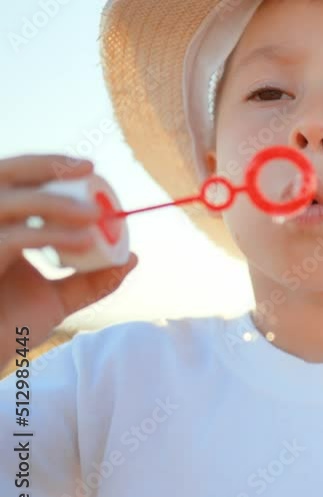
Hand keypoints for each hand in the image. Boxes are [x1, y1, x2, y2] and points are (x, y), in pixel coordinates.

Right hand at [0, 154, 137, 366]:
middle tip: (87, 169)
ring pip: (6, 201)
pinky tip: (83, 243)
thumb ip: (91, 280)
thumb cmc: (10, 327)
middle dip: (45, 166)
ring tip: (93, 216)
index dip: (46, 165)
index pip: (16, 179)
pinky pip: (10, 238)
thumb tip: (133, 258)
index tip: (87, 167)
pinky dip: (49, 235)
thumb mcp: (58, 300)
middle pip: (4, 174)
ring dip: (52, 202)